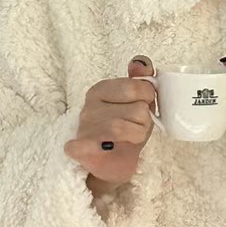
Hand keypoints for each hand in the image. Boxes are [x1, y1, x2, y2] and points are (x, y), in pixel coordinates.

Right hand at [65, 56, 158, 193]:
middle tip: (135, 128)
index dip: (147, 101)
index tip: (141, 109)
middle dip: (144, 122)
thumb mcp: (138, 102)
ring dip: (135, 136)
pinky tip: (106, 148)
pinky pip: (96, 144)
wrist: (112, 163)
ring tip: (129, 139)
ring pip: (123, 127)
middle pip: (137, 109)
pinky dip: (106, 147)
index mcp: (103, 89)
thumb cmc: (126, 130)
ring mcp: (83, 126)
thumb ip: (141, 80)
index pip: (138, 87)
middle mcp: (90, 105)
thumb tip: (140, 62)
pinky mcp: (78, 148)